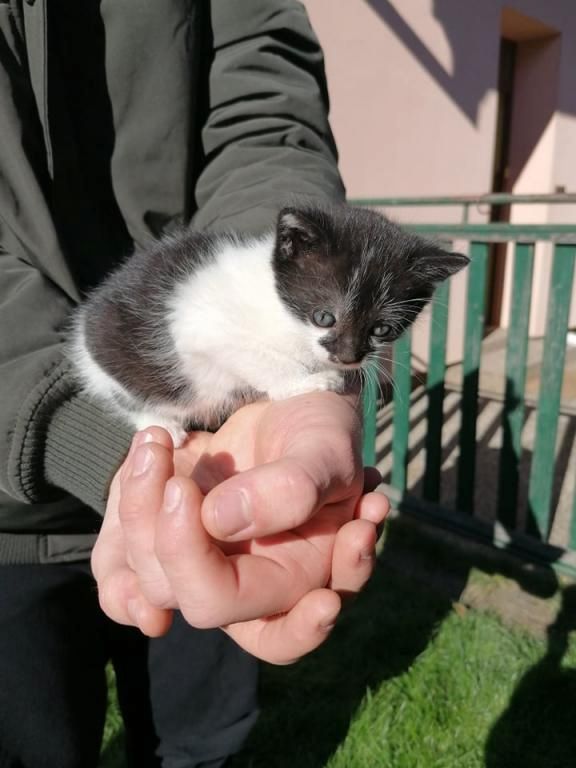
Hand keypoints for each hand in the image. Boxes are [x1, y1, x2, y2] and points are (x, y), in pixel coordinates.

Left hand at [92, 393, 388, 662]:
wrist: (281, 402)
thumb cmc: (319, 432)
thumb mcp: (326, 450)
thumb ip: (291, 489)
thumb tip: (218, 520)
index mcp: (298, 579)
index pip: (276, 636)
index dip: (286, 630)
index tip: (282, 579)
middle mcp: (245, 585)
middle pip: (196, 601)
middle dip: (172, 534)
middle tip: (173, 465)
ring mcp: (199, 564)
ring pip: (146, 579)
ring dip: (137, 503)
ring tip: (157, 439)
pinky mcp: (164, 538)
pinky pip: (116, 556)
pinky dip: (121, 503)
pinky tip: (150, 452)